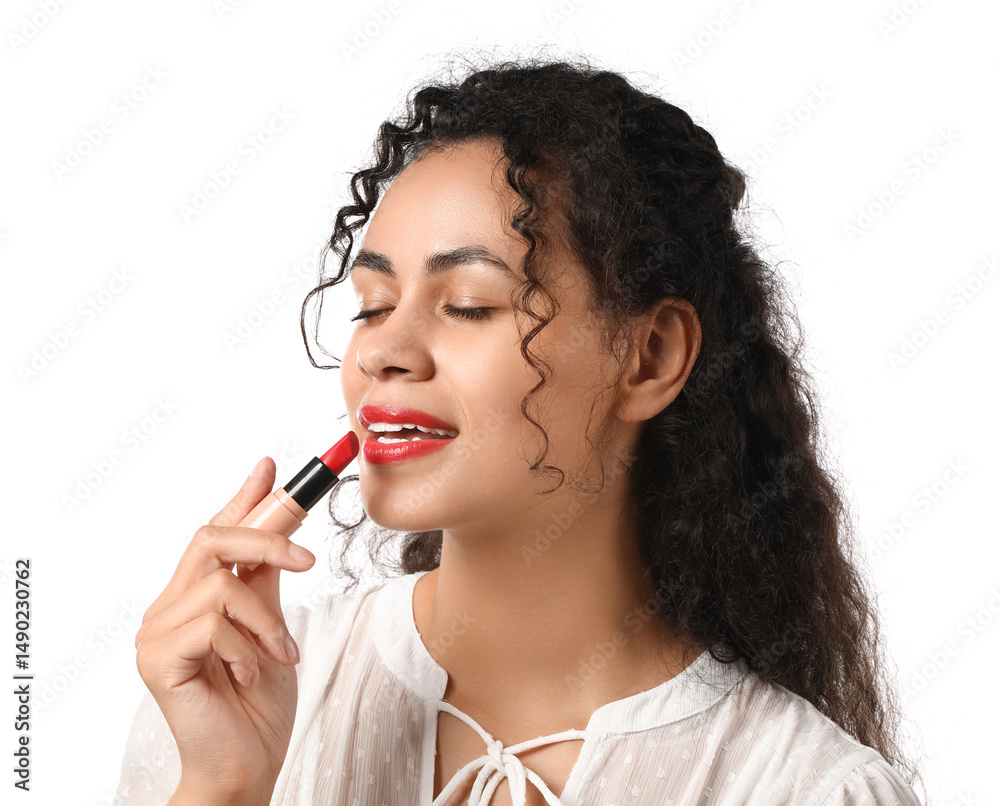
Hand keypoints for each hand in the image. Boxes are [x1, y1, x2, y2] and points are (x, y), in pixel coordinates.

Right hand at [134, 457, 315, 803]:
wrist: (247, 765)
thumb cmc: (259, 702)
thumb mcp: (272, 626)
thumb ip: (268, 578)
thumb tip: (285, 526)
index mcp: (195, 596)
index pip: (217, 532)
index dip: (246, 497)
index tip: (275, 464)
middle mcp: (168, 606)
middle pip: (211, 538)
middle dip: (268, 538)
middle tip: (311, 561)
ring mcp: (156, 632)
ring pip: (222, 583)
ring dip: (267, 620)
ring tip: (281, 655)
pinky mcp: (157, 658)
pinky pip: (215, 624)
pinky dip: (249, 648)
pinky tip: (255, 675)